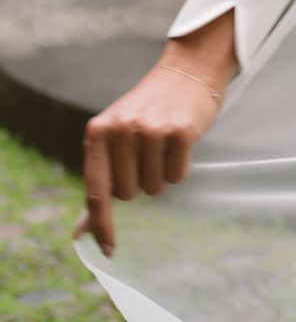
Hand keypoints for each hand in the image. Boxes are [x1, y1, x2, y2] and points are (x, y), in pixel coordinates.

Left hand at [73, 49, 230, 258]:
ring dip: (161, 174)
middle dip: (140, 182)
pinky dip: (181, 166)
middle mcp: (121, 131)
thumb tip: (82, 232)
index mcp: (98, 132)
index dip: (102, 225)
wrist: (187, 72)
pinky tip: (180, 142)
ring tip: (164, 144)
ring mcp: (151, 130)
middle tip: (148, 154)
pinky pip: (178, 176)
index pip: (97, 191)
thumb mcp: (114, 137)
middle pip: (129, 194)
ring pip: (155, 188)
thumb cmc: (147, 111)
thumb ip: (100, 180)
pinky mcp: (180, 132)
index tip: (109, 250)